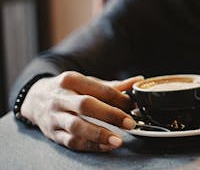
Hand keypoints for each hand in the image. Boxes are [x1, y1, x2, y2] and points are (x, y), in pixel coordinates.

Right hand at [21, 71, 142, 151]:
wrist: (35, 98)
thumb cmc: (68, 89)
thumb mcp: (87, 82)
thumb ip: (113, 85)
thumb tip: (138, 81)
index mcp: (72, 80)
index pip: (98, 89)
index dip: (118, 98)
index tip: (132, 104)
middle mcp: (61, 98)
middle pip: (86, 105)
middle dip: (110, 115)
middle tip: (129, 123)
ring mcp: (54, 117)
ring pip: (76, 126)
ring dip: (99, 134)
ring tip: (118, 140)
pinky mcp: (52, 134)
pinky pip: (71, 141)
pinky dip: (90, 146)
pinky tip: (105, 146)